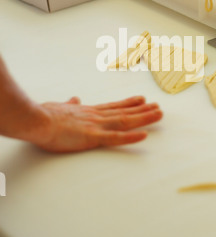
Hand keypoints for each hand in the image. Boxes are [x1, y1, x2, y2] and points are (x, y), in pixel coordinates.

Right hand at [34, 96, 162, 152]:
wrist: (37, 119)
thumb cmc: (45, 115)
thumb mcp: (60, 107)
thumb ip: (70, 104)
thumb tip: (75, 99)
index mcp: (89, 111)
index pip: (114, 106)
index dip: (129, 103)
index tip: (142, 99)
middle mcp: (97, 116)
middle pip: (124, 112)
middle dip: (143, 110)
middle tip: (158, 107)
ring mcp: (96, 125)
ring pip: (125, 121)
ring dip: (143, 118)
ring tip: (158, 114)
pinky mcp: (92, 137)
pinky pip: (115, 138)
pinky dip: (131, 137)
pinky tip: (144, 135)